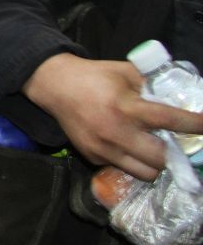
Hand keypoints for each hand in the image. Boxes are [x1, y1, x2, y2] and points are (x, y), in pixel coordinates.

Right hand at [24, 54, 202, 179]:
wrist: (54, 86)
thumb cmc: (94, 76)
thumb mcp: (125, 72)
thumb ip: (151, 84)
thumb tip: (178, 98)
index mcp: (125, 106)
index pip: (169, 120)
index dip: (195, 125)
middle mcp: (115, 131)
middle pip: (160, 158)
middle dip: (175, 154)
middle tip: (177, 145)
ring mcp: (102, 148)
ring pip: (145, 172)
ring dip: (156, 163)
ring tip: (155, 151)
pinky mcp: (92, 157)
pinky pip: (122, 168)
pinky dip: (132, 161)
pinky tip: (129, 147)